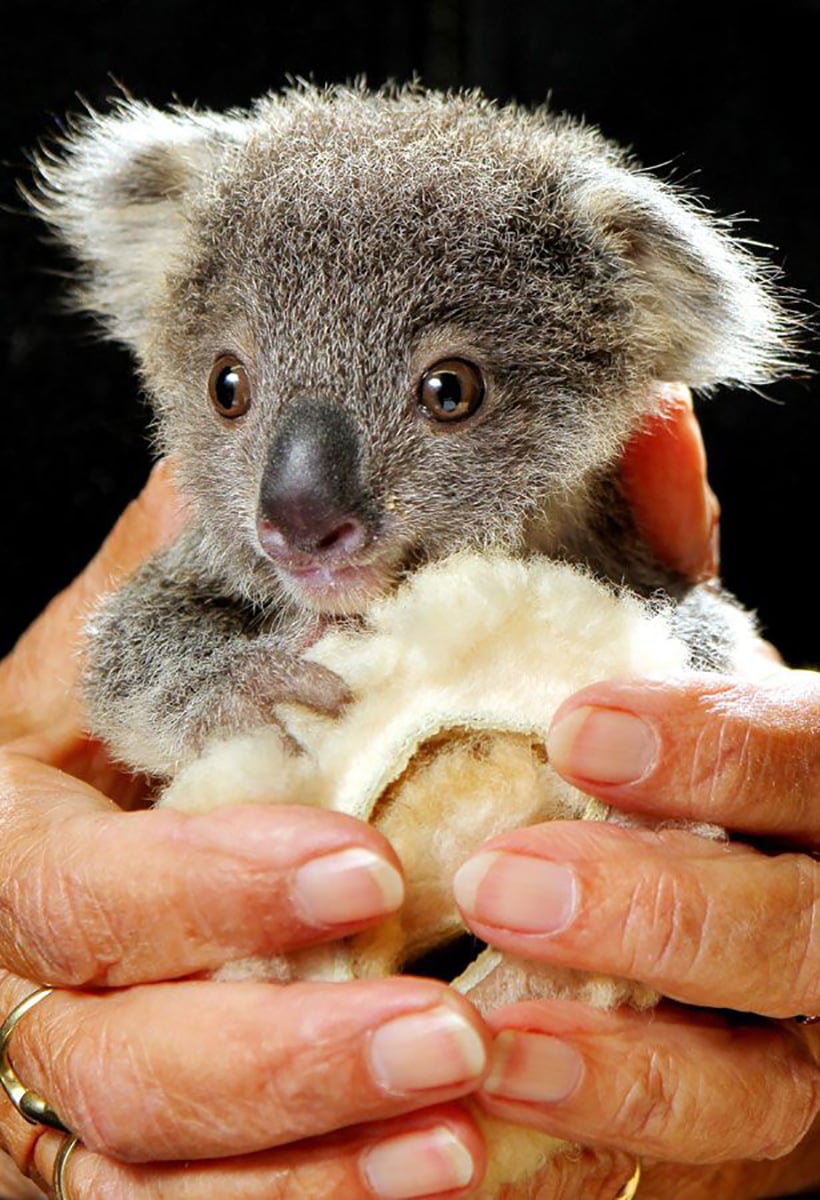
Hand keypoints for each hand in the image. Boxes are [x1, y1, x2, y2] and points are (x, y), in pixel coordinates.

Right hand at [0, 464, 490, 1199]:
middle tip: (443, 1029)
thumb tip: (318, 463)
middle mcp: (11, 973)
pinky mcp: (109, 1143)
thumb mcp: (136, 634)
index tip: (359, 867)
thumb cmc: (109, 719)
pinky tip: (427, 1178)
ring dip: (302, 1168)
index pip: (61, 884)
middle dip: (272, 1052)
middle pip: (100, 1055)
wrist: (62, 827)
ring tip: (454, 1134)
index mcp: (3, 827)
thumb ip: (202, 566)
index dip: (196, 891)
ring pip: (136, 1163)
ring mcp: (53, 1075)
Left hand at [449, 386, 819, 1197]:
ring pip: (754, 1091)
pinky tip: (477, 1136)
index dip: (720, 749)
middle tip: (510, 881)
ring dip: (622, 1072)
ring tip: (485, 1034)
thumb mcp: (713, 666)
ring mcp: (816, 1059)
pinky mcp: (765, 1156)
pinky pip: (690, 1185)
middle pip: (803, 938)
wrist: (771, 920)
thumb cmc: (725, 779)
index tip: (582, 726)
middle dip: (664, 915)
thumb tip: (648, 417)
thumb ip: (676, 564)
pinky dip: (587, 1164)